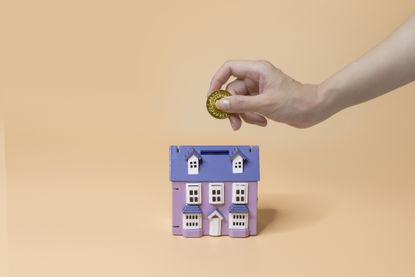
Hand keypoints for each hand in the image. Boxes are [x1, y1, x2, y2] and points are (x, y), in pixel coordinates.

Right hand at [208, 60, 327, 129]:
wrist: (314, 110)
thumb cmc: (296, 102)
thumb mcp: (265, 104)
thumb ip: (240, 104)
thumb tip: (220, 104)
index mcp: (257, 70)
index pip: (229, 69)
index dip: (217, 81)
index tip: (212, 98)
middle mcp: (256, 77)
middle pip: (232, 90)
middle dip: (233, 107)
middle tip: (234, 122)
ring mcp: (259, 89)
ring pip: (240, 101)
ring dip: (245, 114)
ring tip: (258, 121)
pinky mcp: (262, 100)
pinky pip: (248, 108)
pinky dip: (252, 116)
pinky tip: (263, 121)